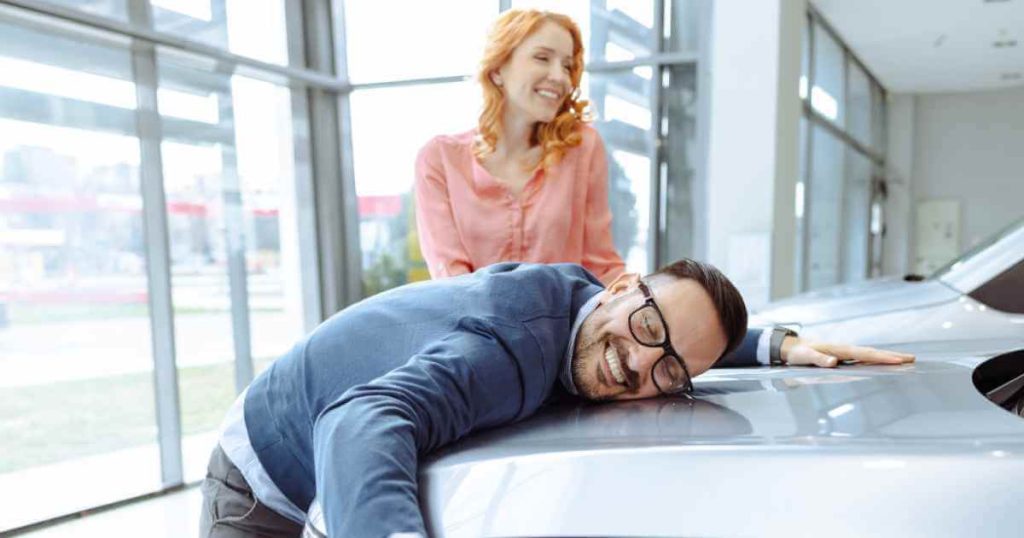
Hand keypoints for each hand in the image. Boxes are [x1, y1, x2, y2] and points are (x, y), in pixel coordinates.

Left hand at [780, 336, 915, 367]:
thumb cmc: (798, 353)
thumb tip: (833, 363)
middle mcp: (845, 350)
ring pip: (871, 355)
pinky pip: (864, 359)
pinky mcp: (844, 357)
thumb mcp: (805, 357)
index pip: (865, 354)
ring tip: (906, 361)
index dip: (882, 357)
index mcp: (839, 350)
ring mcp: (846, 353)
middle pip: (873, 353)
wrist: (792, 348)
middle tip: (912, 359)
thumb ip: (818, 360)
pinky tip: (886, 364)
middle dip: (892, 356)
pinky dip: (877, 360)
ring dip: (888, 357)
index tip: (898, 360)